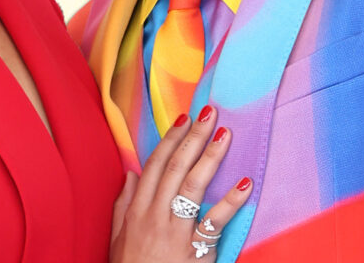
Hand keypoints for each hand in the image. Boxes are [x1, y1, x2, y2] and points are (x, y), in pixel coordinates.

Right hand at [110, 106, 252, 261]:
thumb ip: (123, 205)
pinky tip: (245, 184)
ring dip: (211, 157)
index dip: (170, 139)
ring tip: (226, 135)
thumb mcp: (118, 239)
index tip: (184, 118)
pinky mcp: (194, 251)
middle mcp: (155, 216)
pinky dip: (230, 201)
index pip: (155, 165)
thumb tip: (131, 173)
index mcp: (137, 210)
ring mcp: (175, 232)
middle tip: (210, 114)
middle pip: (175, 168)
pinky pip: (214, 222)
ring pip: (193, 186)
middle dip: (193, 138)